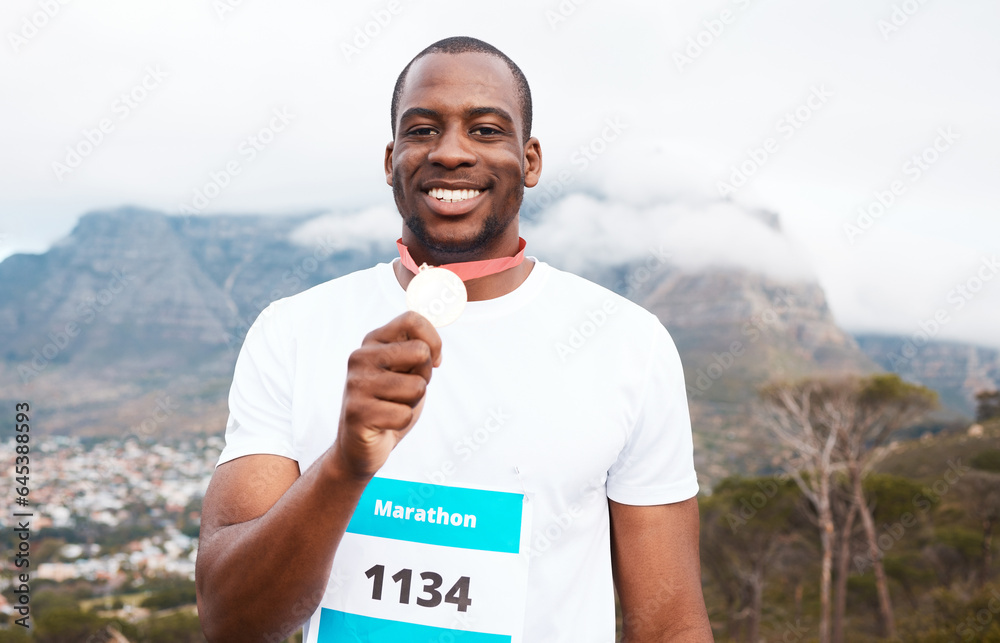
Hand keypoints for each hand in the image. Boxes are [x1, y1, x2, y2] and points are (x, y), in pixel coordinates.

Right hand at [332, 311, 442, 479]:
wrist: (360, 444)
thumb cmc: (391, 402)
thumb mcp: (407, 367)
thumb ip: (420, 343)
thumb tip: (444, 309)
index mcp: (372, 341)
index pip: (413, 319)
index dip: (434, 340)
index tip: (434, 360)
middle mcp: (360, 357)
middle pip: (421, 352)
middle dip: (424, 376)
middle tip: (406, 390)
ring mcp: (356, 384)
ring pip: (416, 387)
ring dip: (412, 402)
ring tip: (392, 406)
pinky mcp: (357, 412)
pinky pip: (404, 414)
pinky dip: (402, 422)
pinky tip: (384, 423)